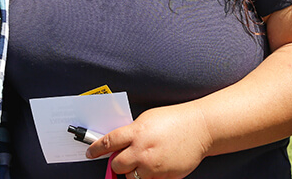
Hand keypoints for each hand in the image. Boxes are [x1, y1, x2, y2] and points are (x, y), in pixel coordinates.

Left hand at [85, 105, 212, 178]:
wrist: (201, 128)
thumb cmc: (176, 120)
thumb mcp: (148, 119)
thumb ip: (133, 132)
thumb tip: (119, 143)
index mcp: (136, 132)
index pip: (108, 142)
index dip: (95, 149)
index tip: (90, 153)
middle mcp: (142, 150)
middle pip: (117, 165)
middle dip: (117, 163)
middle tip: (123, 159)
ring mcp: (153, 166)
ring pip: (131, 177)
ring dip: (133, 172)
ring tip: (144, 162)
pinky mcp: (164, 177)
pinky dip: (149, 177)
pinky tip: (156, 167)